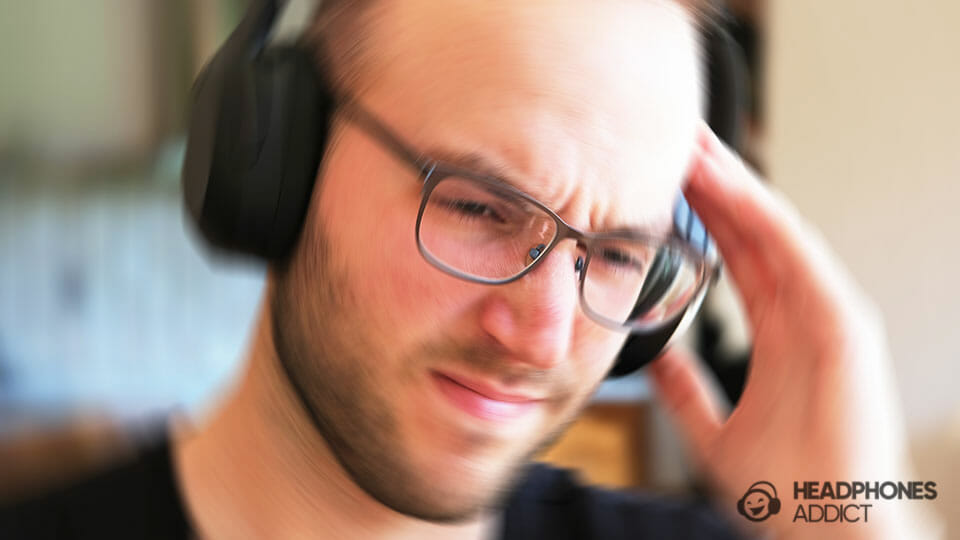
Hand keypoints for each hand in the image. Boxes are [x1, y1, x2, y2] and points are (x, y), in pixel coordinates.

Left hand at [649, 124, 941, 538]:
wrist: (829, 529)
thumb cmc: (787, 487)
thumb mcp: (711, 428)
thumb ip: (683, 388)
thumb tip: (648, 357)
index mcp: (779, 331)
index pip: (732, 254)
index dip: (699, 213)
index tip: (660, 180)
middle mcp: (805, 312)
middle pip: (751, 231)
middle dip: (712, 183)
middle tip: (673, 139)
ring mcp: (827, 313)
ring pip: (773, 232)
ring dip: (733, 187)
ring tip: (693, 146)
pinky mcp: (844, 323)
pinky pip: (799, 257)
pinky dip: (764, 219)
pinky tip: (732, 188)